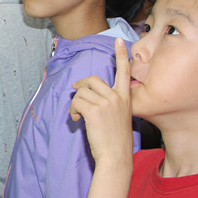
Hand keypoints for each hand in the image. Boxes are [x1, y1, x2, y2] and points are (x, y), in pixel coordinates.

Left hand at [69, 38, 132, 162]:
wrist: (116, 156)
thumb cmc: (115, 139)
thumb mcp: (119, 116)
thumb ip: (109, 102)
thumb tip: (89, 94)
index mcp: (124, 97)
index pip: (123, 71)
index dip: (120, 55)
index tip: (117, 40)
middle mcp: (116, 96)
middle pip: (92, 79)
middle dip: (80, 86)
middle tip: (76, 94)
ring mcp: (106, 103)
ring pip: (81, 92)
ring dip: (75, 103)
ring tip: (77, 115)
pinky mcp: (94, 110)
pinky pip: (76, 102)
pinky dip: (72, 111)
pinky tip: (76, 120)